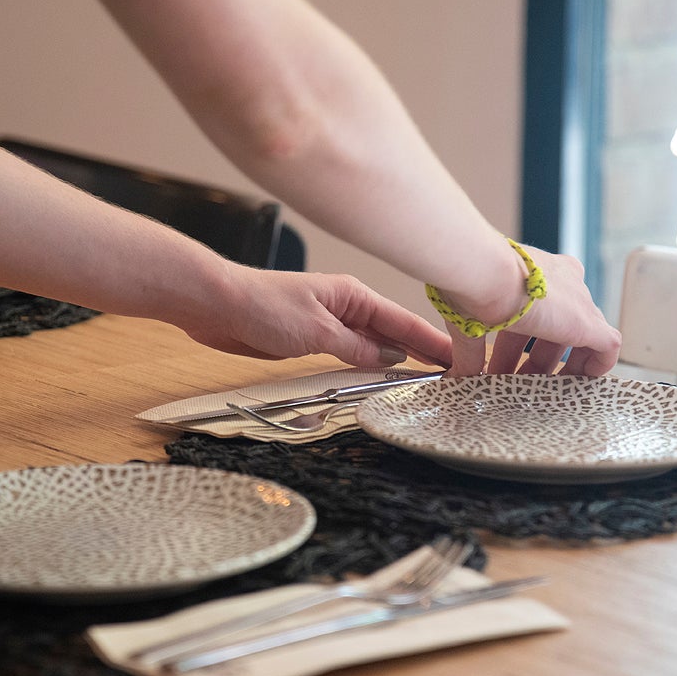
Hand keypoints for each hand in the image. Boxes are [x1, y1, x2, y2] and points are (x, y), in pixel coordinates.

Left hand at [181, 268, 452, 368]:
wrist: (216, 304)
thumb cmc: (262, 306)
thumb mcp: (317, 332)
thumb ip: (356, 348)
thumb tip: (391, 358)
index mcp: (354, 296)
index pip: (404, 321)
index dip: (433, 341)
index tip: (459, 357)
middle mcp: (346, 307)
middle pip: (393, 332)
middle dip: (423, 351)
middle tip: (453, 373)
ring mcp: (328, 322)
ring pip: (372, 344)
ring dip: (396, 360)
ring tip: (425, 380)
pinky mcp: (310, 337)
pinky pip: (348, 353)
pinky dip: (366, 365)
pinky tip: (377, 377)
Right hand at [439, 247, 620, 376]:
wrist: (484, 272)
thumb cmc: (473, 284)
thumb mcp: (470, 320)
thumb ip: (469, 350)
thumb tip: (458, 373)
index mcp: (535, 272)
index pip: (539, 310)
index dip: (522, 342)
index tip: (504, 362)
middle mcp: (563, 282)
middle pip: (558, 329)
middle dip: (534, 361)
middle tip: (512, 380)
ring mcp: (579, 302)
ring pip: (581, 341)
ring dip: (558, 369)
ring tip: (535, 391)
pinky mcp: (589, 323)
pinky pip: (606, 349)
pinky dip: (595, 367)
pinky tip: (579, 384)